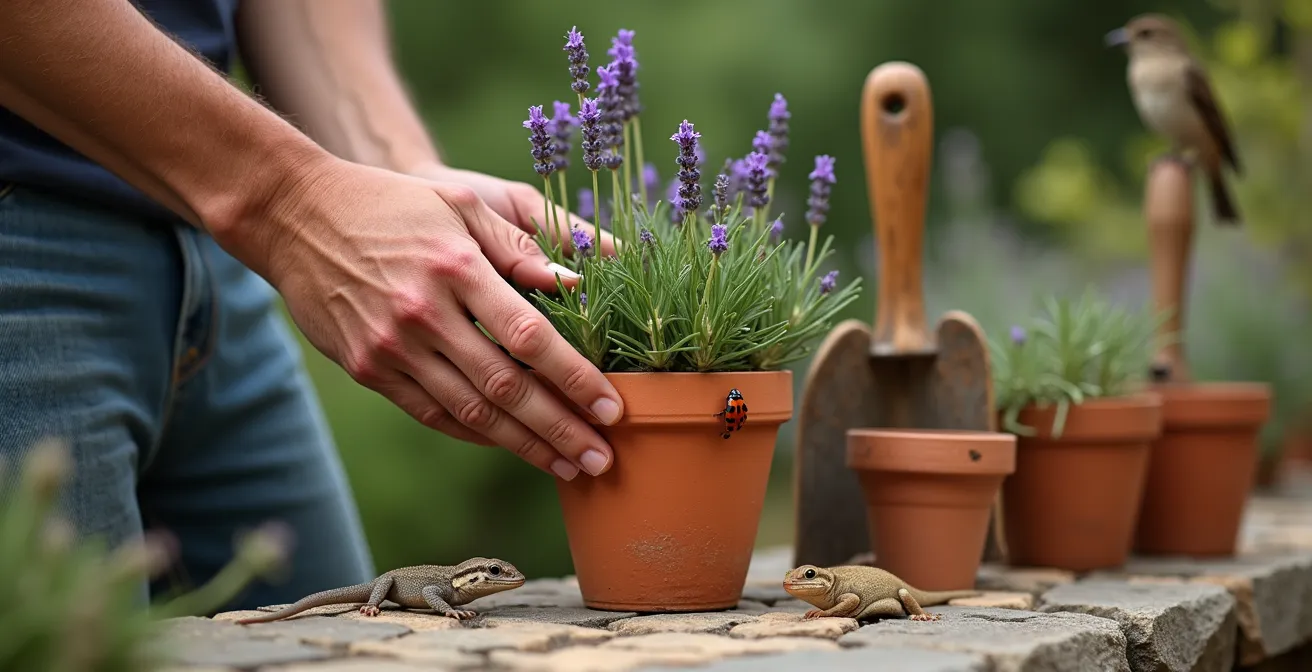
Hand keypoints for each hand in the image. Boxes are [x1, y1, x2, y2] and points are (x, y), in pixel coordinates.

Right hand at [253, 156, 622, 479]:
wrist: (295, 216)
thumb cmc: (392, 204)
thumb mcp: (459, 203)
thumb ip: (519, 247)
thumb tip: (576, 285)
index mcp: (455, 269)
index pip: (530, 337)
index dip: (575, 378)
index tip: (612, 407)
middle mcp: (423, 314)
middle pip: (506, 387)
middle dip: (561, 428)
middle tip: (603, 459)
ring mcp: (391, 348)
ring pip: (471, 411)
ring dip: (525, 444)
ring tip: (569, 466)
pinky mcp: (368, 368)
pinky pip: (432, 413)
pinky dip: (477, 433)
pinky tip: (513, 445)